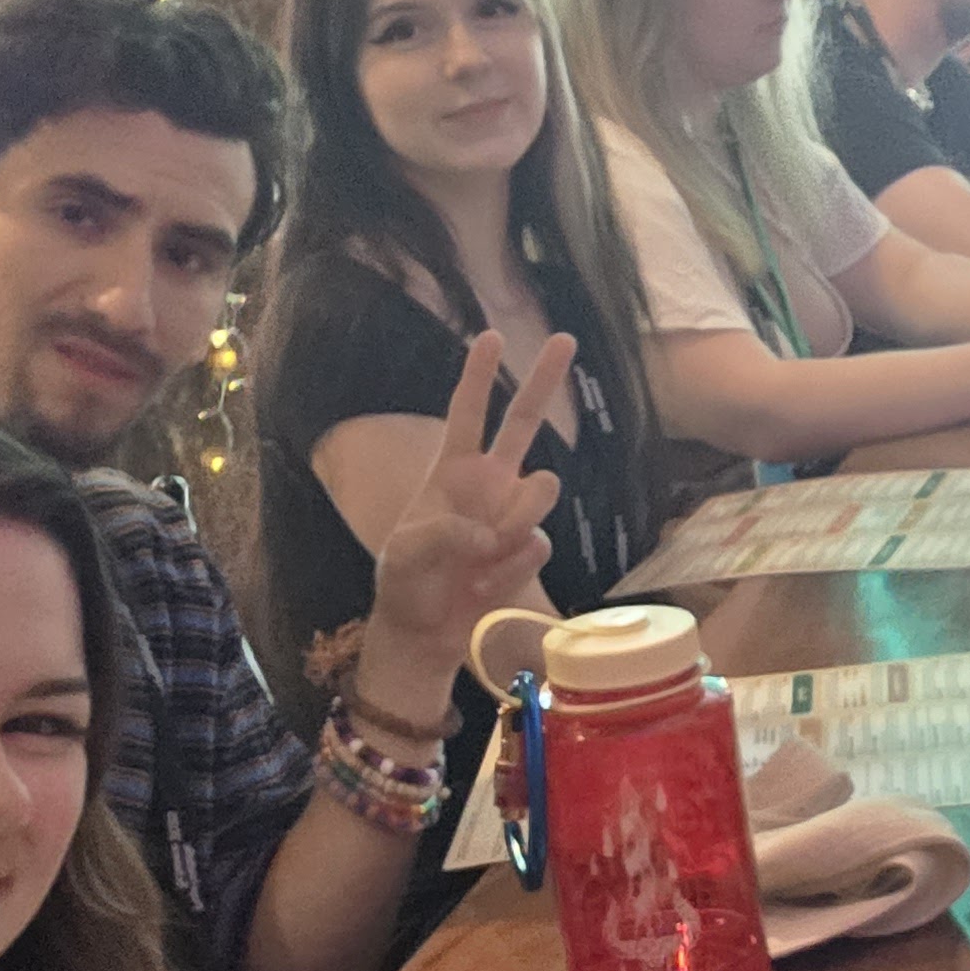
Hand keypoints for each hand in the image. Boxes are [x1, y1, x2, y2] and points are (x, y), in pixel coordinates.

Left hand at [351, 330, 570, 747]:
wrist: (425, 633)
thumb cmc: (405, 584)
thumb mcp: (404, 553)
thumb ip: (444, 533)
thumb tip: (489, 535)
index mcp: (451, 473)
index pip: (468, 415)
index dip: (479, 377)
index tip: (491, 336)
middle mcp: (488, 485)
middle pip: (525, 423)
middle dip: (544, 379)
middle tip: (565, 337)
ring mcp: (511, 516)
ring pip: (541, 492)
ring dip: (515, 521)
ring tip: (481, 555)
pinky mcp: (526, 551)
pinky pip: (535, 546)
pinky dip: (506, 570)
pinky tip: (482, 585)